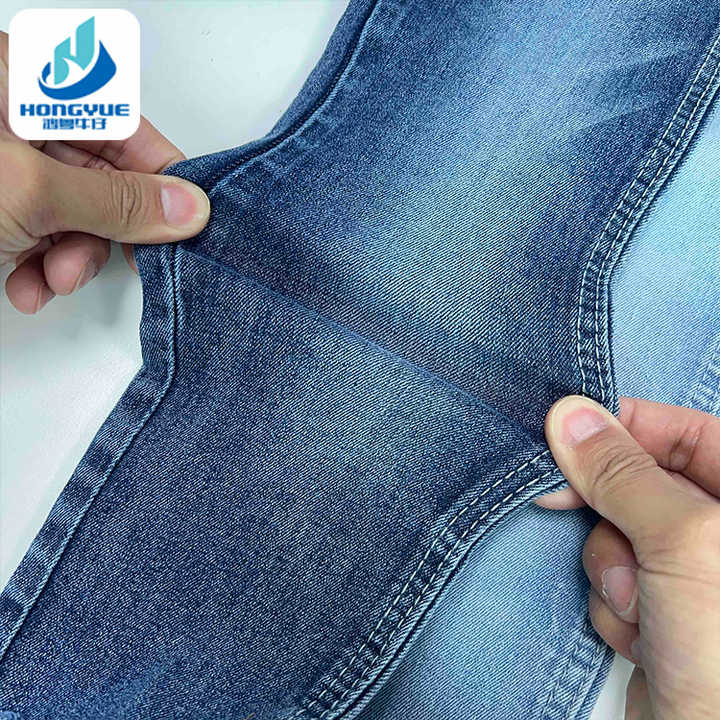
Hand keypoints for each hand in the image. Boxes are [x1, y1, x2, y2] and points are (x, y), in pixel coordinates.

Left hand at [0, 30, 209, 312]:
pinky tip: (22, 287)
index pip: (118, 119)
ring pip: (73, 214)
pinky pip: (41, 235)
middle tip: (105, 260)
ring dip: (70, 258)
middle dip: (101, 230)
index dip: (158, 169)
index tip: (186, 213)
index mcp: (17, 84)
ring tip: (49, 280)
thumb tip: (187, 207)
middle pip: (97, 174)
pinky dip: (40, 268)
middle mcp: (10, 120)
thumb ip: (118, 202)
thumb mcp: (30, 194)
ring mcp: (1, 167)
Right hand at [538, 395, 719, 719]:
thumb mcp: (681, 543)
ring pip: (616, 533)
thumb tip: (571, 415)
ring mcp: (692, 576)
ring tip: (642, 609)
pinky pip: (612, 578)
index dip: (623, 429)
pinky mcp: (661, 611)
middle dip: (611, 513)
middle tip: (566, 506)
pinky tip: (642, 638)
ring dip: (612, 569)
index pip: (685, 432)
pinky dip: (614, 605)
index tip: (565, 437)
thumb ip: (623, 473)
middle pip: (640, 482)